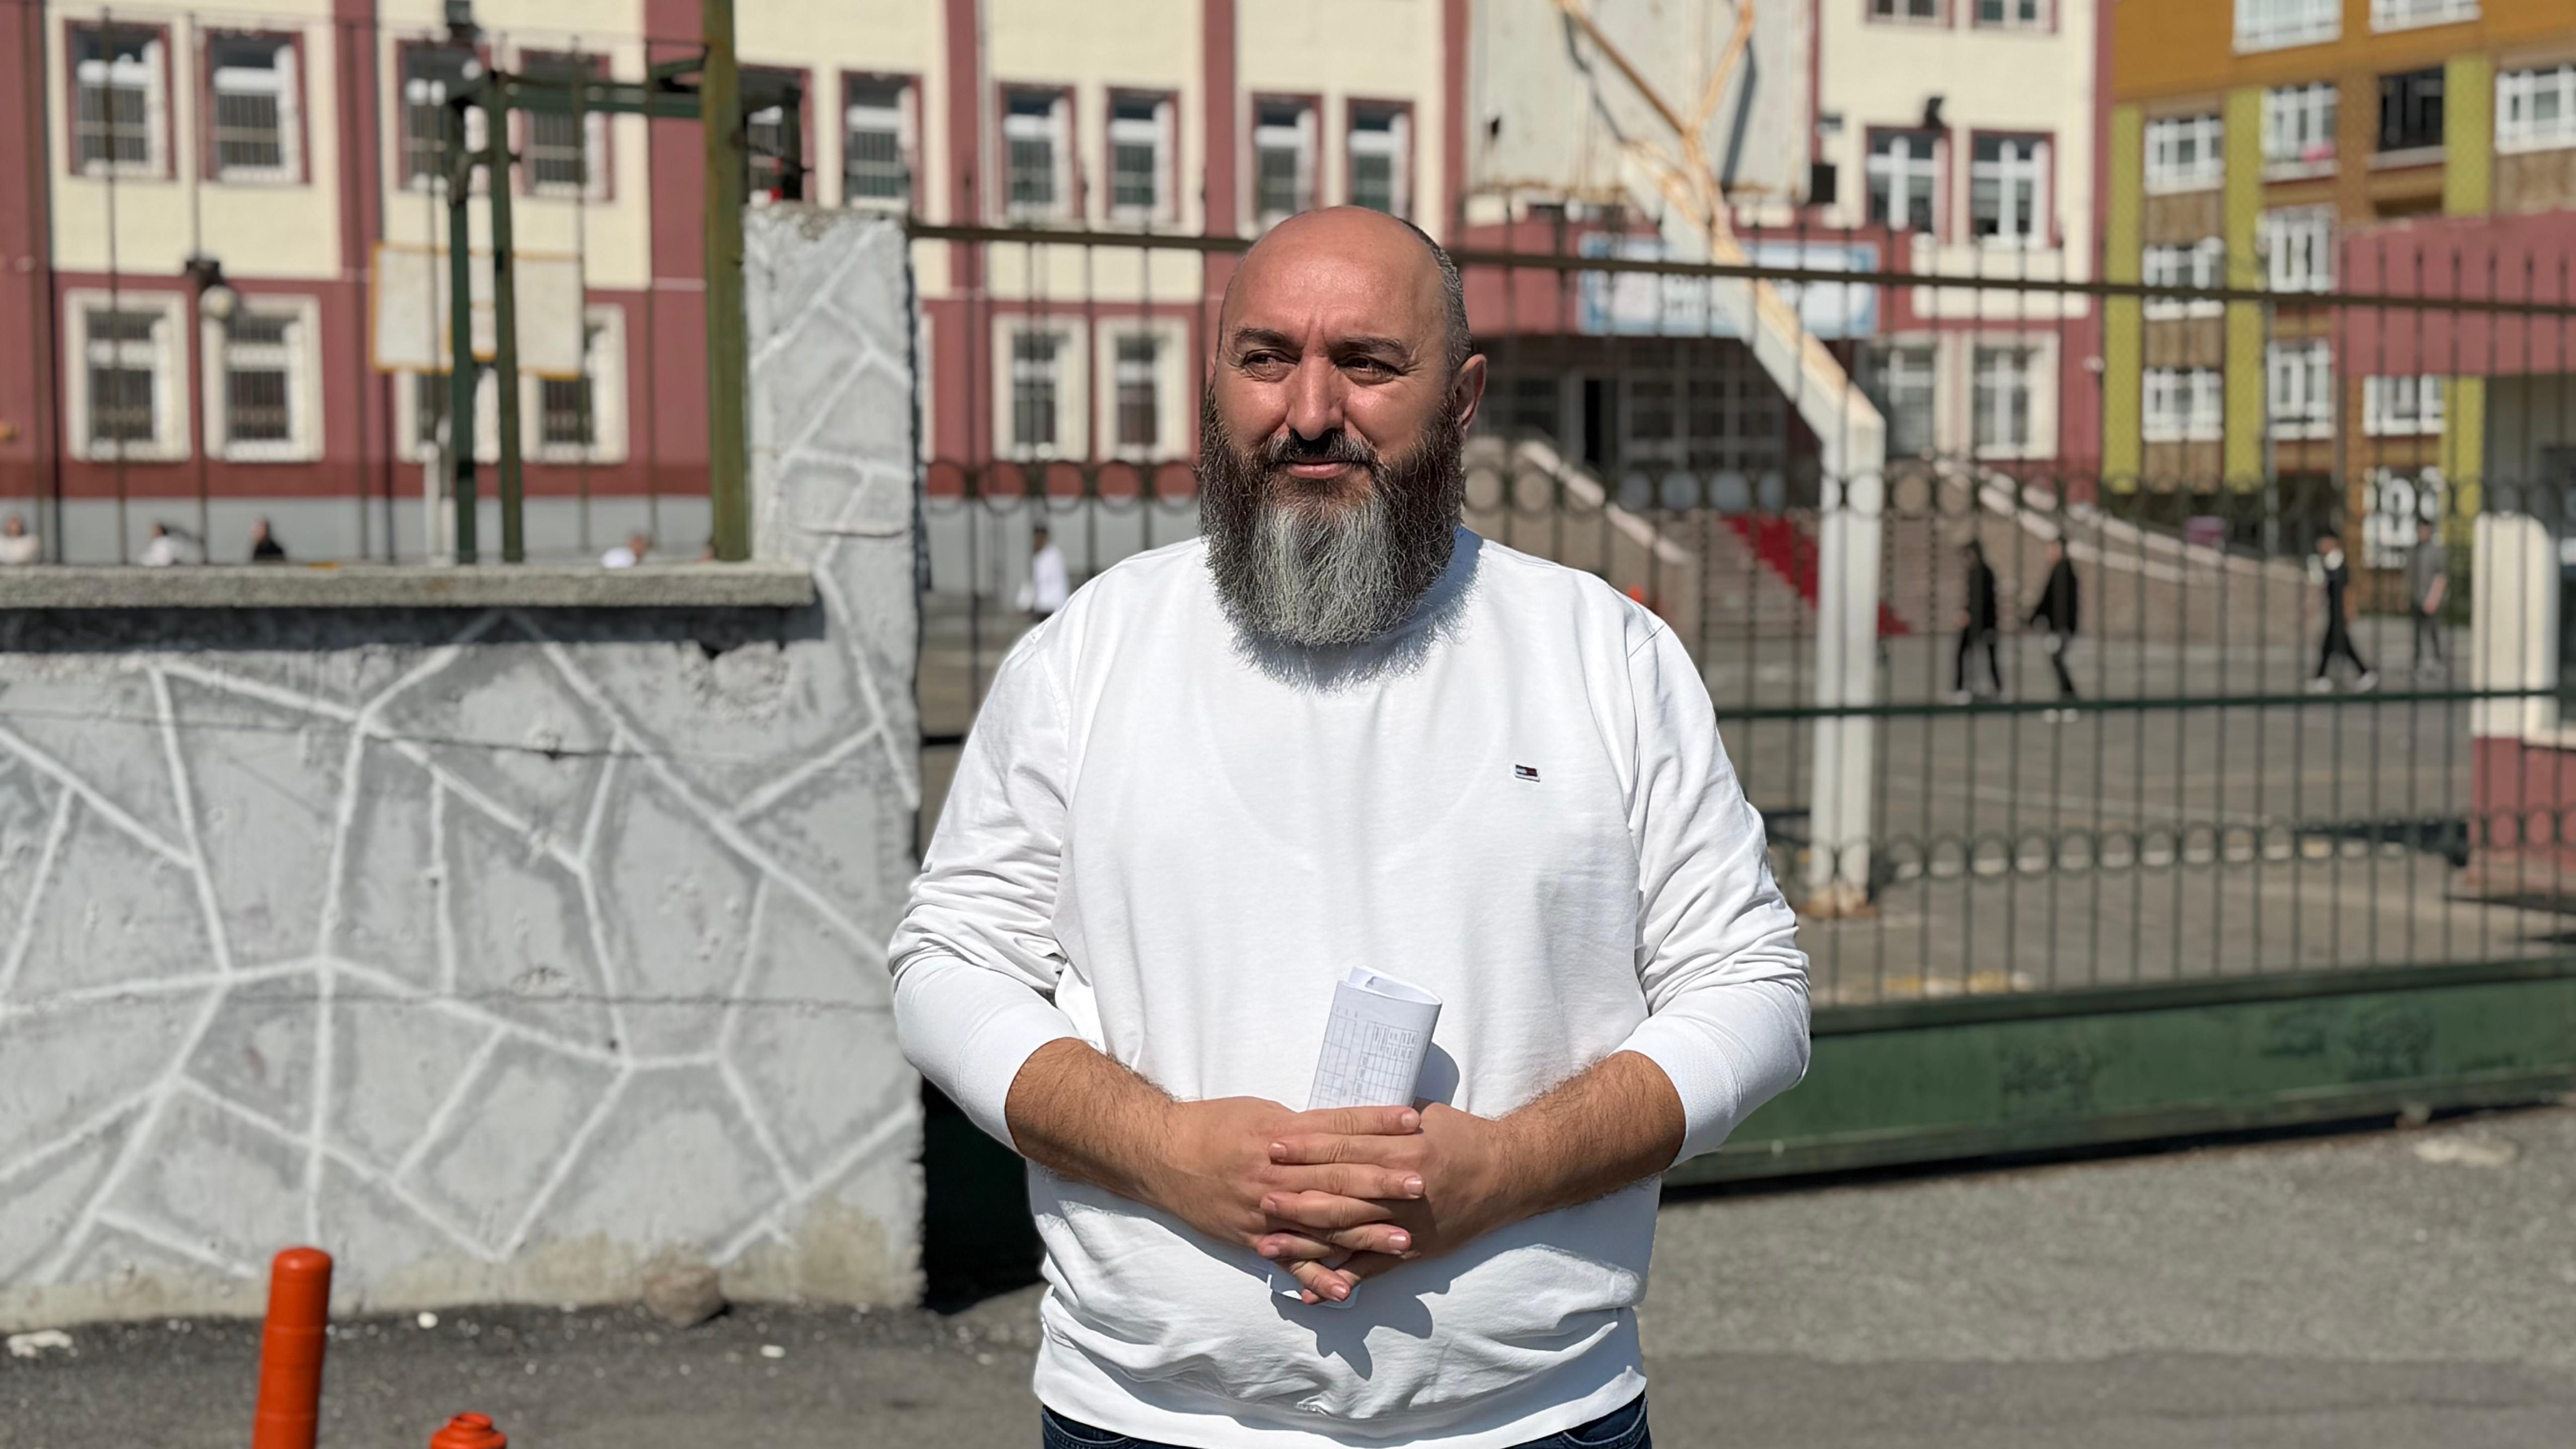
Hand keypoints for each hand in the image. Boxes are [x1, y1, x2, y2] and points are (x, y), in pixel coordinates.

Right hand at [1136, 1098, 1426, 1284]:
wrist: (1160, 1153)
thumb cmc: (1214, 1126)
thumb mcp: (1261, 1112)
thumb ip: (1303, 1124)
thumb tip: (1347, 1126)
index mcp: (1280, 1136)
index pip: (1337, 1128)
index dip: (1376, 1124)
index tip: (1414, 1121)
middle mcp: (1275, 1173)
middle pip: (1336, 1177)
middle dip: (1381, 1182)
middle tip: (1423, 1183)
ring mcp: (1265, 1210)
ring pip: (1321, 1223)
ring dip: (1364, 1234)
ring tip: (1404, 1239)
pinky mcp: (1253, 1237)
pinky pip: (1289, 1261)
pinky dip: (1317, 1277)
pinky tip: (1346, 1290)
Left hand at [1254, 1103, 1527, 1302]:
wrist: (1510, 1174)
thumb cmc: (1464, 1136)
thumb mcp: (1425, 1111)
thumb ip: (1382, 1114)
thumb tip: (1340, 1107)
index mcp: (1403, 1147)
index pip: (1346, 1146)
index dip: (1308, 1146)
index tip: (1274, 1144)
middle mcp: (1402, 1187)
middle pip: (1340, 1192)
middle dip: (1297, 1195)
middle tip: (1259, 1196)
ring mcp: (1407, 1223)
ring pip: (1348, 1234)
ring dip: (1305, 1242)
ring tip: (1266, 1246)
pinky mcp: (1413, 1250)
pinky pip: (1371, 1269)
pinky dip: (1339, 1280)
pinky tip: (1309, 1290)